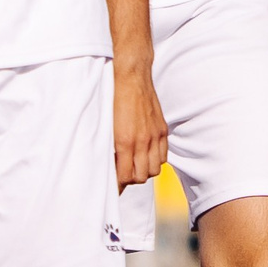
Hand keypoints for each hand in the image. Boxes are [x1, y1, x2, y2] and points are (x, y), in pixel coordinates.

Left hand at [112, 62, 167, 188]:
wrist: (131, 77)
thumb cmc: (111, 99)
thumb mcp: (105, 126)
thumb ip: (109, 147)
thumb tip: (109, 163)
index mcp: (125, 142)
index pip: (125, 177)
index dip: (117, 186)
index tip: (111, 189)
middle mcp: (142, 142)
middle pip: (141, 177)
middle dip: (130, 180)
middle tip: (121, 176)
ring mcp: (155, 136)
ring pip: (154, 169)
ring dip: (144, 171)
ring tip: (134, 166)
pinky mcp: (162, 130)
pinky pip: (162, 156)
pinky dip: (154, 160)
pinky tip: (145, 155)